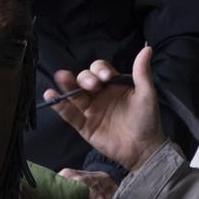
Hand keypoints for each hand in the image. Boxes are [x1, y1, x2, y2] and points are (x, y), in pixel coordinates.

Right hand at [43, 46, 166, 171]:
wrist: (144, 149)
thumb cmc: (147, 120)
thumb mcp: (147, 94)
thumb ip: (142, 73)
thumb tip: (147, 49)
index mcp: (113, 85)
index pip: (100, 70)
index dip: (100, 70)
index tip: (106, 77)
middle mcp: (99, 95)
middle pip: (84, 79)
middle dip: (85, 79)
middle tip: (92, 86)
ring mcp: (90, 110)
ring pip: (74, 93)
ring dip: (67, 84)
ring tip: (62, 77)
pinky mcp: (84, 125)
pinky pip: (69, 114)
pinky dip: (59, 105)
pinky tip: (51, 95)